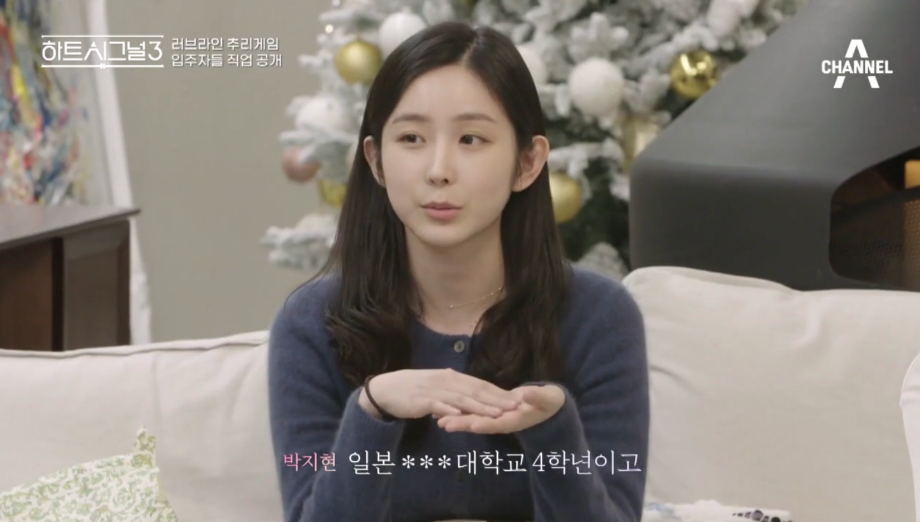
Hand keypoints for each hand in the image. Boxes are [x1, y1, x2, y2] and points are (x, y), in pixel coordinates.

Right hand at [359, 369, 520, 419]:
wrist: (386, 390)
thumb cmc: (414, 390)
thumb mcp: (438, 388)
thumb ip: (455, 393)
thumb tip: (471, 400)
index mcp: (452, 377)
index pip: (480, 385)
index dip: (499, 392)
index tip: (517, 399)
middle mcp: (446, 380)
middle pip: (476, 391)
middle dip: (497, 399)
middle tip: (515, 406)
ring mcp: (435, 390)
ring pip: (462, 399)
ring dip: (480, 406)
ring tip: (496, 413)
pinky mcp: (423, 400)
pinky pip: (439, 406)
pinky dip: (450, 410)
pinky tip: (461, 416)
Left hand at [436, 384, 564, 433]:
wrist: (548, 406)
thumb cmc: (549, 402)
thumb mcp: (546, 399)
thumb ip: (536, 397)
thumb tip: (525, 395)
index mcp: (515, 419)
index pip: (497, 422)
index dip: (484, 422)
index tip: (470, 423)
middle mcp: (502, 421)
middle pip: (480, 423)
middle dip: (462, 423)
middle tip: (443, 424)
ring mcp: (495, 417)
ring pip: (474, 419)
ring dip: (457, 419)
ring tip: (438, 419)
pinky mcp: (491, 412)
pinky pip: (473, 413)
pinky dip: (460, 412)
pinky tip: (445, 411)